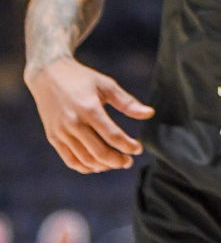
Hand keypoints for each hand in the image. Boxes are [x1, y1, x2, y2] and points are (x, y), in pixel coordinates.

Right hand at [27, 58, 153, 173]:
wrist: (48, 75)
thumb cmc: (82, 79)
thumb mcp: (106, 85)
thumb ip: (127, 102)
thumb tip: (150, 114)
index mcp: (89, 108)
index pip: (112, 135)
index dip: (128, 146)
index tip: (138, 149)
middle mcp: (73, 123)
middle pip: (99, 152)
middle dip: (117, 161)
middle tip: (129, 162)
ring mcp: (61, 132)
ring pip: (85, 159)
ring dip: (103, 166)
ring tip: (116, 163)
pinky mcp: (53, 138)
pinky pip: (70, 160)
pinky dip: (85, 167)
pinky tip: (98, 165)